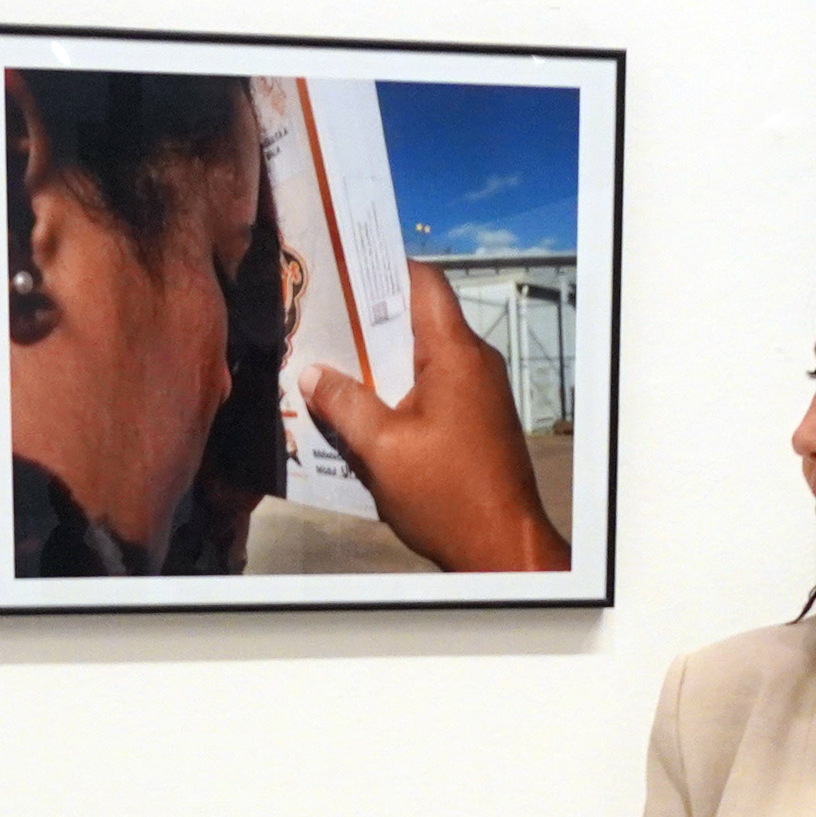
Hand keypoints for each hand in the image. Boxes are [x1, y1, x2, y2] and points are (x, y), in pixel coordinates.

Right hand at [294, 261, 569, 572]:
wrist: (503, 548)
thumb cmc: (446, 494)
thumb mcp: (381, 449)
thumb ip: (344, 404)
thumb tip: (312, 374)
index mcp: (455, 354)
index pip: (423, 283)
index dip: (383, 268)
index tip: (341, 270)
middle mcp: (473, 363)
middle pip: (418, 320)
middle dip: (367, 321)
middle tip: (318, 321)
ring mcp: (479, 392)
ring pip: (422, 358)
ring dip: (379, 363)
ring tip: (330, 366)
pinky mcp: (476, 421)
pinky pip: (433, 389)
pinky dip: (398, 391)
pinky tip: (362, 410)